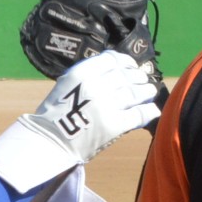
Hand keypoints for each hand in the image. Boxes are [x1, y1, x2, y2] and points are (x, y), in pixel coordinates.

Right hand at [0, 50, 160, 195]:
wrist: (49, 141)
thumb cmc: (57, 114)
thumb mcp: (67, 85)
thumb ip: (90, 75)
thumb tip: (117, 67)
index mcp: (82, 73)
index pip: (113, 59)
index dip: (126, 62)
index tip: (131, 66)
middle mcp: (95, 85)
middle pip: (127, 75)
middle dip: (139, 78)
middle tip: (144, 82)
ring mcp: (106, 105)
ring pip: (137, 92)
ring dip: (146, 92)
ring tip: (149, 93)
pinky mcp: (115, 125)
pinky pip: (140, 114)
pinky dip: (149, 111)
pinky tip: (151, 111)